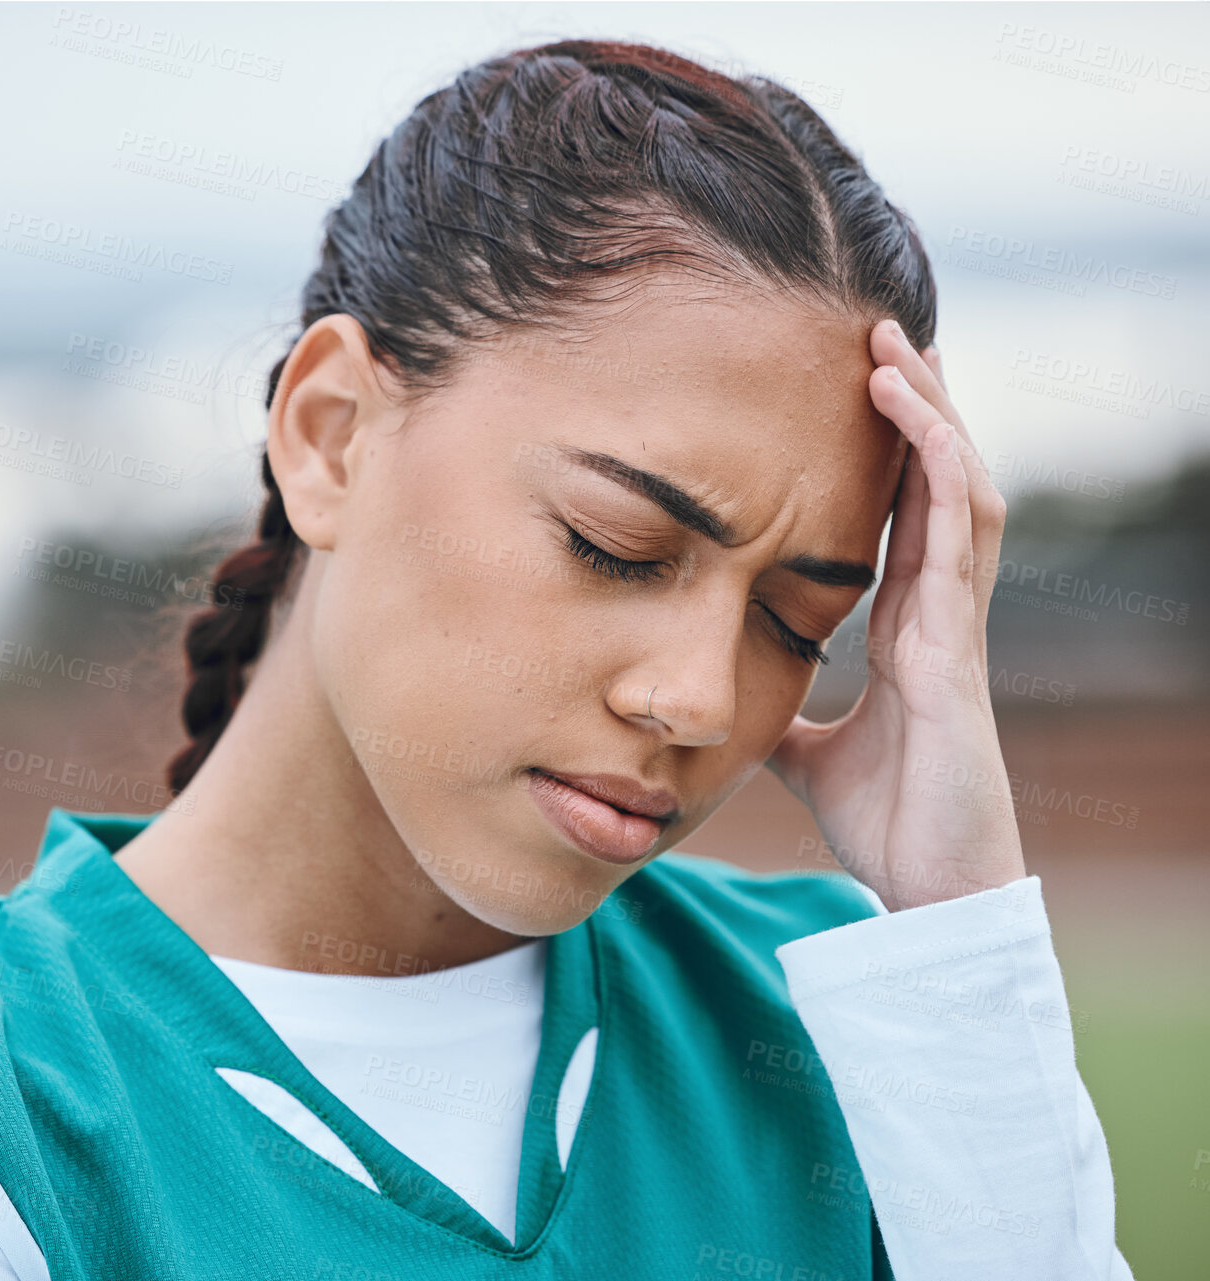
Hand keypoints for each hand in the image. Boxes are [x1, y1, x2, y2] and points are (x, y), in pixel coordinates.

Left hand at [765, 321, 1026, 911]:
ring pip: (959, 487)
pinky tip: (913, 412)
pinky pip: (960, 532)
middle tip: (873, 333)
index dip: (887, 451)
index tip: (850, 389)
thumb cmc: (889, 820)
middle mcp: (937, 611)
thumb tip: (733, 697)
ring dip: (930, 414)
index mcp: (906, 627)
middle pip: (936, 483)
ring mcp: (956, 622)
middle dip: (913, 407)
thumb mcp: (809, 751)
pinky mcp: (958, 643)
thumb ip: (784, 713)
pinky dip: (938, 465)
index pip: (902, 516)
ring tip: (894, 346)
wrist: (932, 889)